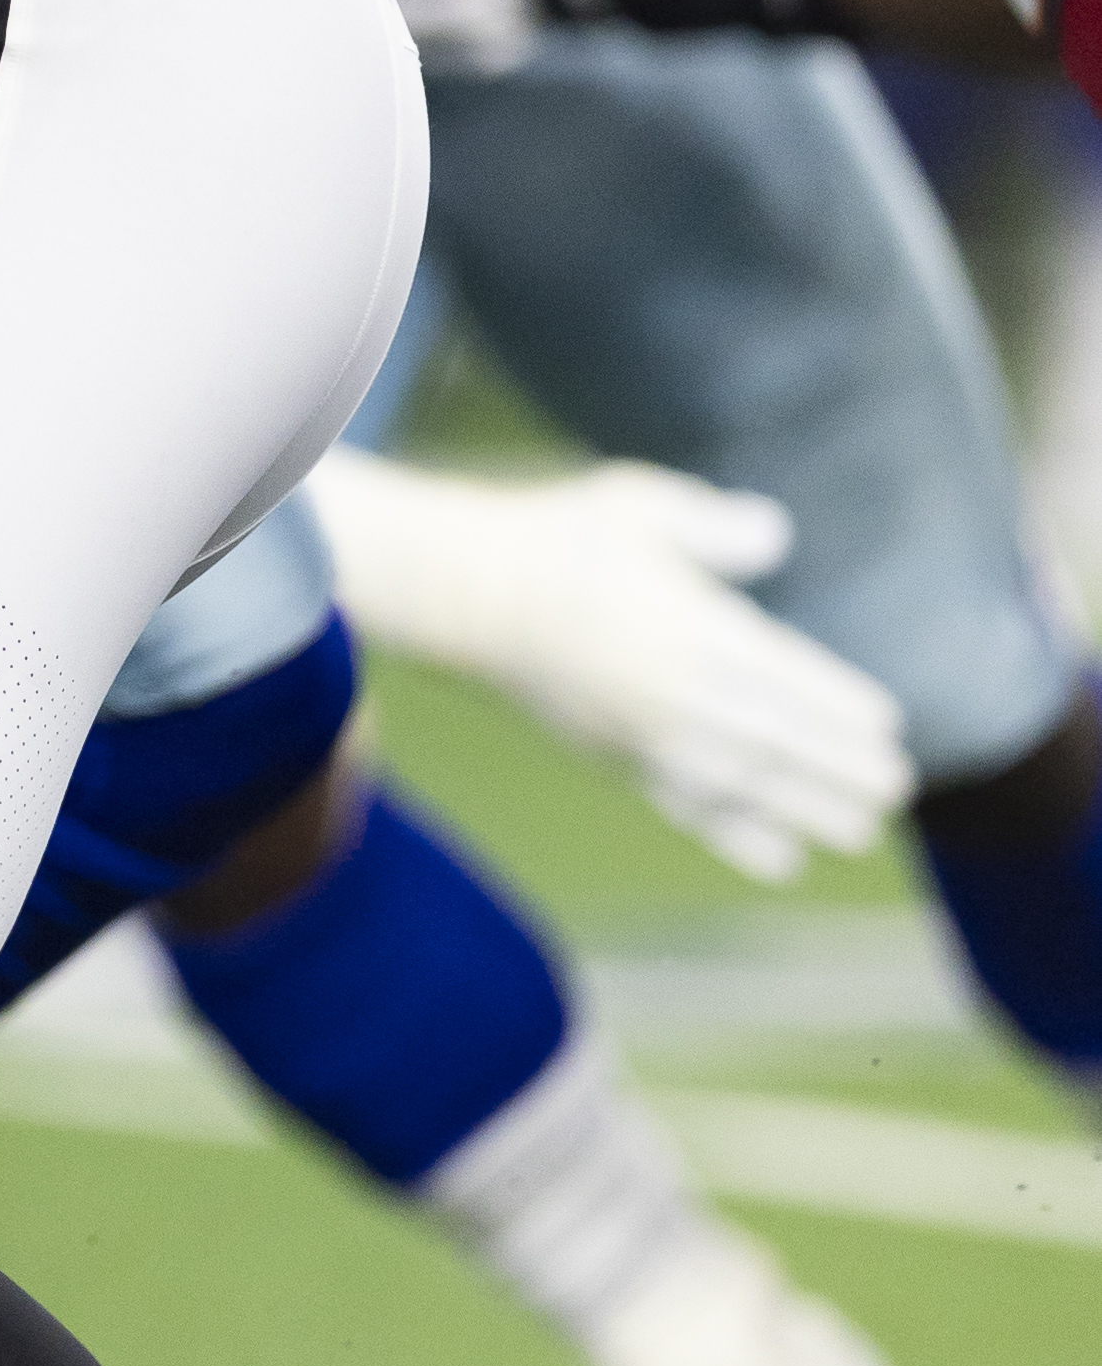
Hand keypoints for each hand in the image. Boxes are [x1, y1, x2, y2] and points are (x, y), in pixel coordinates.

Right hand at [304, 447, 908, 881]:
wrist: (470, 597)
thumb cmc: (560, 542)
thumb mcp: (641, 506)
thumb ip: (716, 527)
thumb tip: (776, 536)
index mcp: (694, 633)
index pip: (789, 679)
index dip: (840, 707)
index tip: (886, 724)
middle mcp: (678, 698)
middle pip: (780, 744)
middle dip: (841, 771)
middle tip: (895, 789)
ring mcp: (647, 739)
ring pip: (746, 788)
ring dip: (808, 812)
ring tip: (862, 831)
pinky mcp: (618, 764)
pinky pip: (690, 812)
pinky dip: (738, 839)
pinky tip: (782, 859)